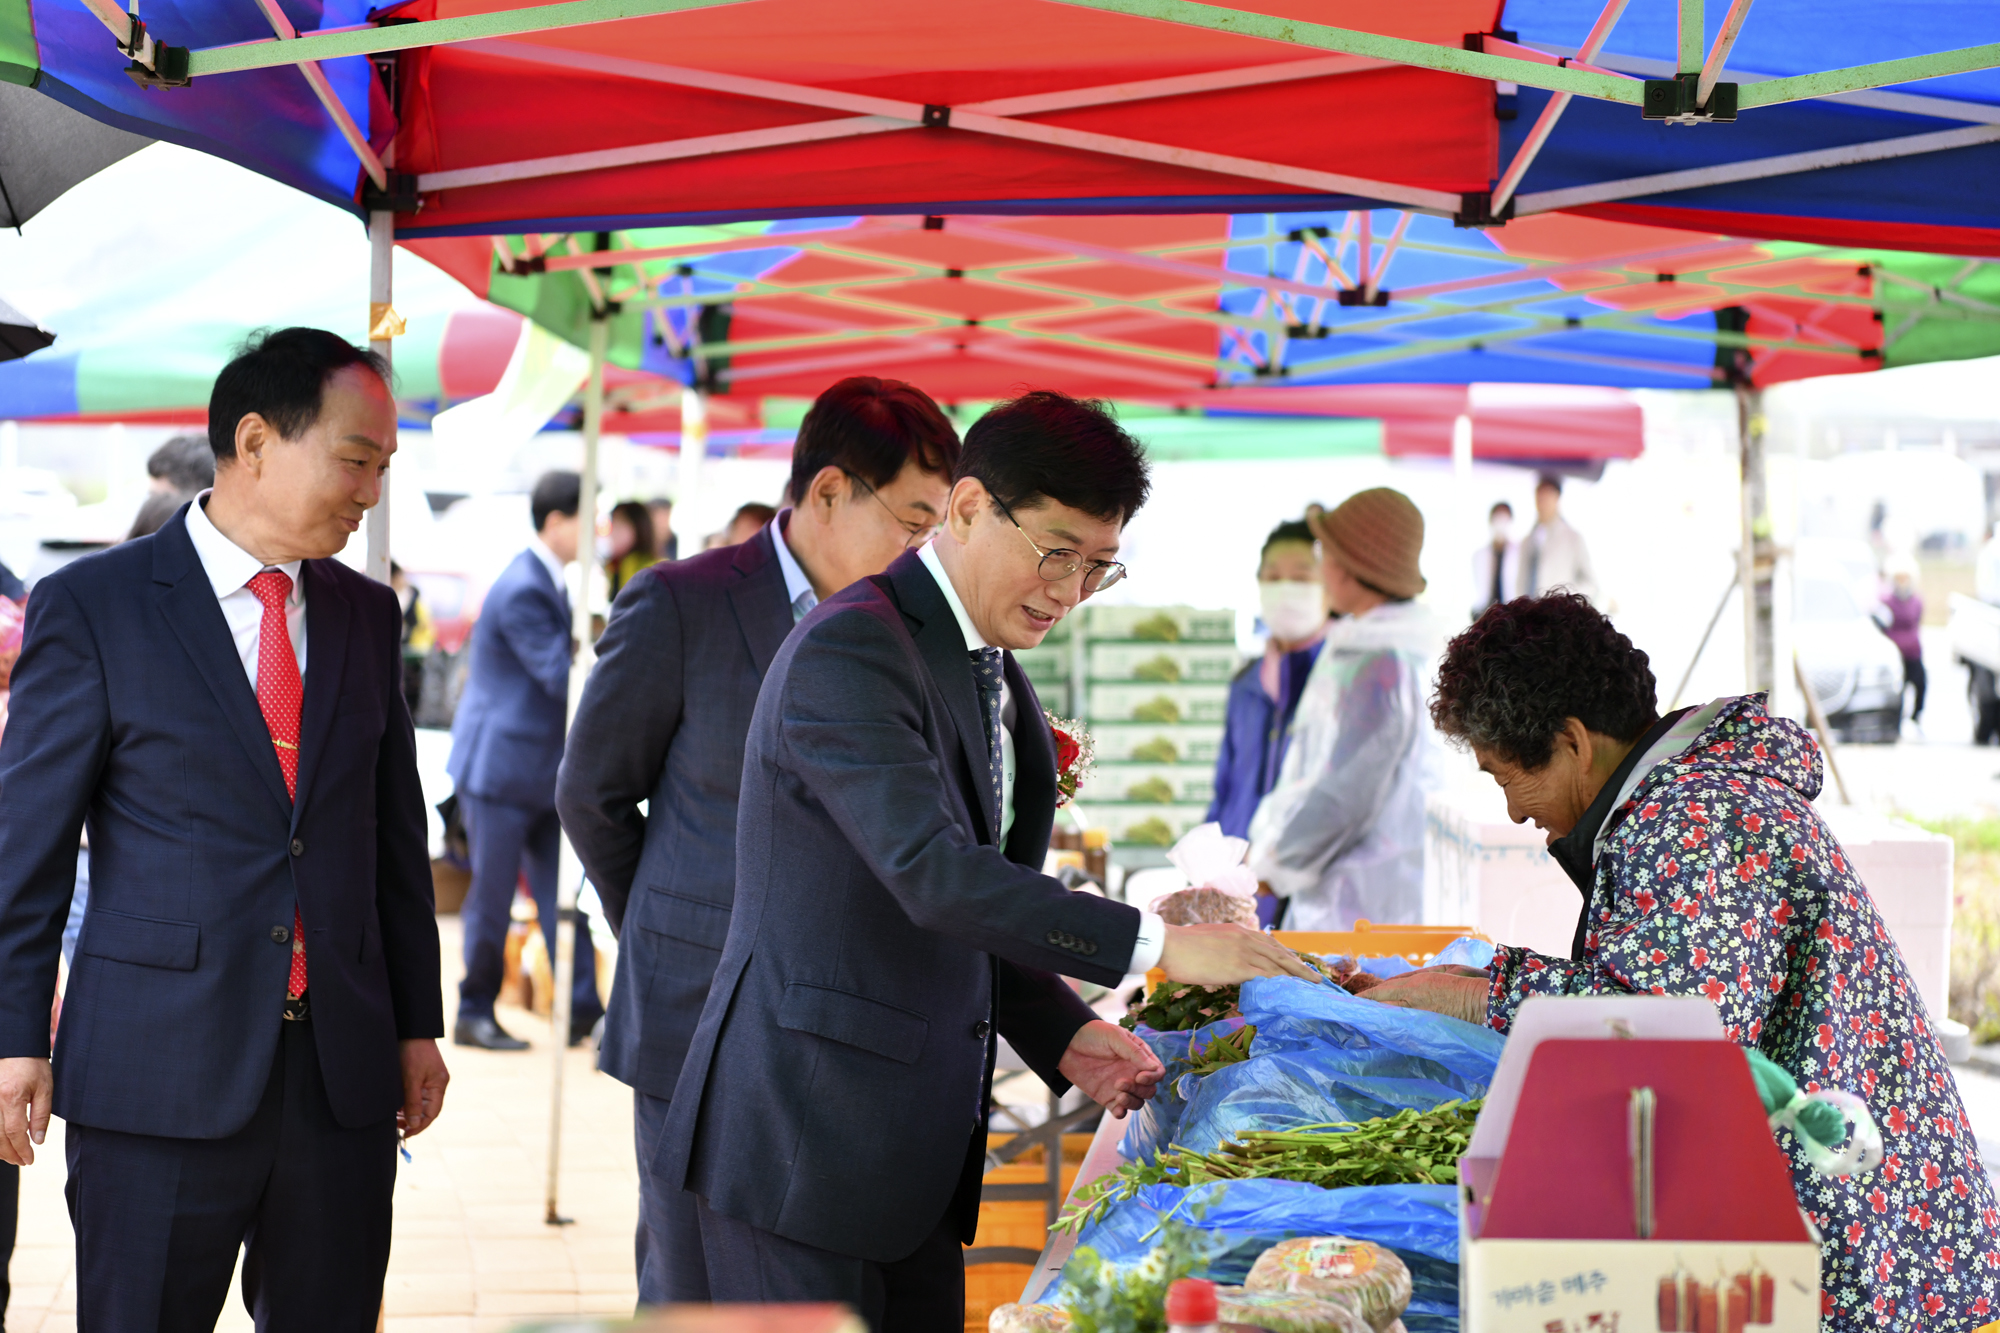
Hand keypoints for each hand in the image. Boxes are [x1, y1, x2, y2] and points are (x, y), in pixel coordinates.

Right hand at [0, 1056, 51, 1166]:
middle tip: (22, 1162)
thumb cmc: (32, 1065)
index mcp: (11, 1097)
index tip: (30, 1159)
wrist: (15, 1046)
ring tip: (12, 1156)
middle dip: (10, 1154)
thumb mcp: (45, 1088)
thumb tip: (37, 1140)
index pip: (14, 1133)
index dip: (21, 1150)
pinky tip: (1, 1143)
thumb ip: (41, 1116)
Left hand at [398, 1039, 449, 1138]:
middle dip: (412, 1120)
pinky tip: (395, 1106)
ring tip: (393, 1118)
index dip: (419, 1126)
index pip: (431, 1113)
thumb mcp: (411, 1079)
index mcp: (439, 1085)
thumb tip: (413, 1124)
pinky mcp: (421, 1075)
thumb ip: (412, 1102)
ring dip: (408, 1112)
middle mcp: (437, 1084)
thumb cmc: (412, 1052)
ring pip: (420, 1103)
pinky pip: (415, 1094)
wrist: (411, 1029)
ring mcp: (429, 1079)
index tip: (405, 1134)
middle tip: (396, 1127)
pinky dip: (406, 1102)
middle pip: (426, 1109)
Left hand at [1057, 1020, 1164, 1119]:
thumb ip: (1135, 1053)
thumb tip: (1154, 1069)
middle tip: (1120, 1082)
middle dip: (1139, 1090)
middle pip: (1149, 1090)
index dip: (1152, 1077)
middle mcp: (1132, 1072)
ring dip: (1132, 1102)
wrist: (1066, 1043)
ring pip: (1137, 1102)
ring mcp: (1120, 1086)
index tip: (1139, 1076)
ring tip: (1117, 1094)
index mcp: (1139, 1056)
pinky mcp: (1106, 1097)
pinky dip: (1121, 1113)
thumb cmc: (1093, 1034)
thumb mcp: (1115, 1037)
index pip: (1157, 1072)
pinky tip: (1116, 1109)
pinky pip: (1120, 1111)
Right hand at [1158, 923, 1320, 986]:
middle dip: (1299, 965)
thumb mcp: (1208, 939)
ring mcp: (1243, 952)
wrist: (1169, 944)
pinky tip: (1292, 991)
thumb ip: (1222, 947)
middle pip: (1280, 952)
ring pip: (1278, 964)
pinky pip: (1267, 976)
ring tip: (1312, 985)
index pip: (1269, 942)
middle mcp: (1245, 938)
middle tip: (1315, 976)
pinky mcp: (1239, 967)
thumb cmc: (1180, 945)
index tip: (1296, 962)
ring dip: (1298, 976)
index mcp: (1238, 930)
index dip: (1285, 953)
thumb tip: (1223, 959)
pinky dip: (1282, 983)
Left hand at [1362, 967, 1491, 1024]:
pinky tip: (1385, 1033)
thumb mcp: (1440, 970)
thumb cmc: (1467, 981)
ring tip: (1361, 1025)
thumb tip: (1395, 983)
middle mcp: (1412, 1003)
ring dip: (1375, 1022)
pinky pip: (1404, 1031)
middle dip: (1364, 1012)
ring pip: (1390, 1022)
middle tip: (1349, 1015)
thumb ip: (1415, 976)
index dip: (1364, 998)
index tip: (1351, 1001)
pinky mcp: (1428, 1032)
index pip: (1380, 993)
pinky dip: (1392, 1031)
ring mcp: (1419, 1019)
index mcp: (1414, 985)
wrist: (1487, 1003)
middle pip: (1380, 1009)